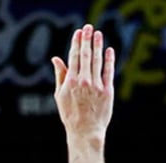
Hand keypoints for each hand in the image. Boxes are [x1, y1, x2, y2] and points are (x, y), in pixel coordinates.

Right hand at [51, 24, 114, 143]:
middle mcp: (84, 81)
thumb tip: (56, 58)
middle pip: (86, 55)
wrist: (86, 132)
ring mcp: (96, 86)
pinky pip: (109, 72)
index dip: (76, 43)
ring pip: (97, 61)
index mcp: (71, 81)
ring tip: (98, 34)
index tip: (78, 32)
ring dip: (98, 45)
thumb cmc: (70, 115)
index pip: (74, 57)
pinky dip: (109, 60)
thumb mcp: (60, 95)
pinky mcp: (108, 91)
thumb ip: (60, 75)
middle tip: (88, 27)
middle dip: (87, 40)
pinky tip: (109, 50)